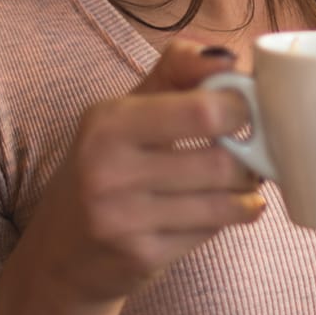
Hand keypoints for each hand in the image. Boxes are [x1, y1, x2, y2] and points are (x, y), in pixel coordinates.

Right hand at [19, 39, 263, 302]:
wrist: (61, 253)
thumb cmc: (106, 168)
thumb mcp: (126, 111)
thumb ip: (176, 70)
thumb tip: (228, 58)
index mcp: (108, 122)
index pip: (203, 111)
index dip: (241, 109)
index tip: (247, 112)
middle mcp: (109, 169)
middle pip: (222, 161)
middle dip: (251, 158)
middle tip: (254, 153)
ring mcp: (123, 218)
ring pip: (223, 201)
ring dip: (245, 190)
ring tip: (243, 181)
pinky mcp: (141, 256)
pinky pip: (210, 231)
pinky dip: (226, 218)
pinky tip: (221, 209)